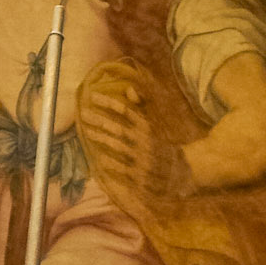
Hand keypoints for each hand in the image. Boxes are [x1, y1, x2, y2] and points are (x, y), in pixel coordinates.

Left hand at [84, 80, 191, 201]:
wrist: (181, 171)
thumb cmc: (161, 144)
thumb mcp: (155, 124)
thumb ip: (143, 106)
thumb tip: (129, 89)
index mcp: (149, 128)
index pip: (127, 111)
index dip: (110, 103)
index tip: (93, 96)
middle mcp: (146, 141)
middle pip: (119, 128)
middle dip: (100, 120)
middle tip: (83, 113)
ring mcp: (143, 158)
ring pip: (119, 146)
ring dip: (102, 139)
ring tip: (88, 131)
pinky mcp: (142, 175)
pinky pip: (123, 168)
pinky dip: (112, 163)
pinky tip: (99, 158)